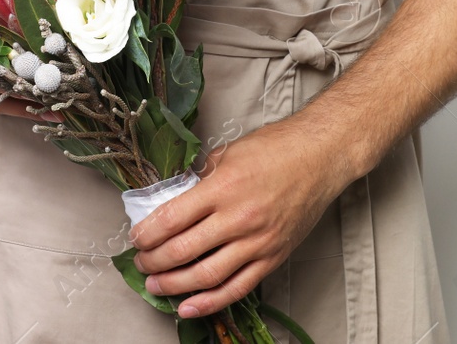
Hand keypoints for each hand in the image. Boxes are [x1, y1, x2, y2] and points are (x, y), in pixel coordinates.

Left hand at [128, 117, 354, 317]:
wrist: (319, 158)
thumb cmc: (276, 149)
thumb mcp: (227, 153)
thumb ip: (199, 178)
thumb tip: (172, 197)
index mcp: (223, 187)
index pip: (172, 218)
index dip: (147, 233)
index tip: (136, 238)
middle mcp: (238, 217)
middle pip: (183, 250)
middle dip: (154, 261)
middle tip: (141, 262)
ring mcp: (257, 241)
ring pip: (206, 275)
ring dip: (174, 284)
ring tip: (156, 285)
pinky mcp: (272, 257)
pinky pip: (237, 287)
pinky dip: (210, 302)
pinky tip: (189, 307)